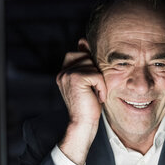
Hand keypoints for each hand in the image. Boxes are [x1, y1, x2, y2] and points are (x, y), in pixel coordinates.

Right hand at [56, 38, 106, 164]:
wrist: (83, 124)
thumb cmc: (89, 105)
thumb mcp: (88, 81)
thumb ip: (85, 63)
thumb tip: (83, 40)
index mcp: (63, 72)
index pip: (78, 53)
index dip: (89, 64)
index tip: (91, 82)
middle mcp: (62, 72)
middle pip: (86, 56)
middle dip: (94, 72)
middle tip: (93, 89)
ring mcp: (67, 74)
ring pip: (92, 65)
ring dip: (99, 80)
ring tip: (95, 93)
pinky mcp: (76, 78)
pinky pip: (97, 75)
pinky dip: (101, 86)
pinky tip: (97, 97)